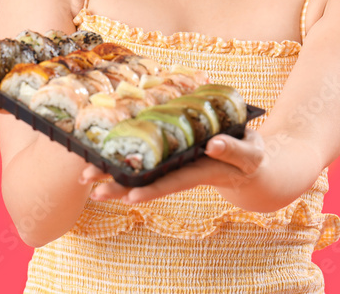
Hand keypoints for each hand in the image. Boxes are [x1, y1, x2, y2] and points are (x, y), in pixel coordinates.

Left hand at [78, 128, 265, 204]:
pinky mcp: (174, 156)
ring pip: (143, 174)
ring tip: (87, 180)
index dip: (153, 189)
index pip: (173, 183)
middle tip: (94, 191)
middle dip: (121, 187)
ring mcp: (177, 164)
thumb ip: (233, 150)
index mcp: (202, 170)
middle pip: (149, 183)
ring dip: (115, 178)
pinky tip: (102, 161)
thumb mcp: (250, 155)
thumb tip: (213, 143)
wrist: (252, 167)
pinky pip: (147, 161)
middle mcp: (184, 170)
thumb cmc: (252, 158)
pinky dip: (125, 161)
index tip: (131, 196)